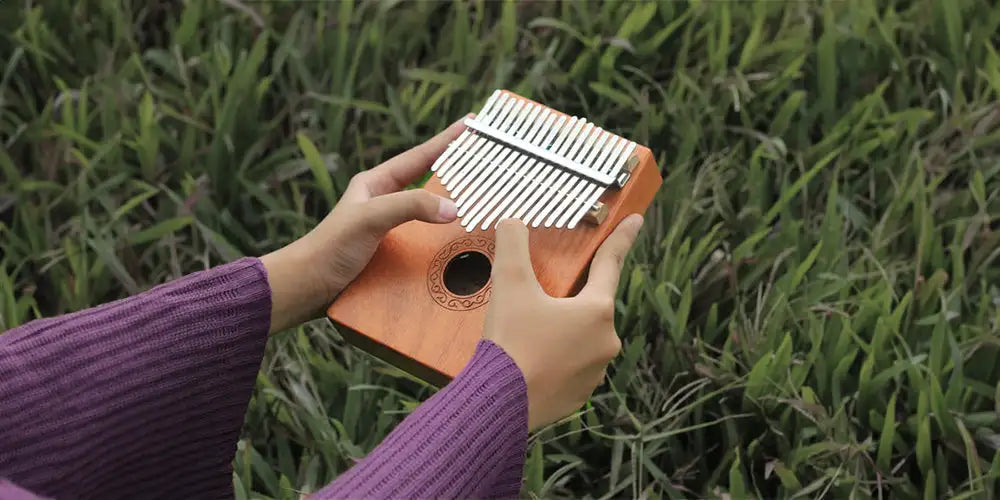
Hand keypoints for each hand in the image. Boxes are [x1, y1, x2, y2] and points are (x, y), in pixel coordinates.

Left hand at [261, 118, 467, 332]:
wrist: (307, 289)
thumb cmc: (329, 248)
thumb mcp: (369, 219)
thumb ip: (409, 206)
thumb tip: (453, 208)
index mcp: (376, 184)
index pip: (419, 157)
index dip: (445, 140)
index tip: (471, 123)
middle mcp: (384, 203)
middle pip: (428, 182)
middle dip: (455, 172)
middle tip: (486, 162)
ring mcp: (389, 230)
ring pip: (429, 215)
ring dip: (452, 212)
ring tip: (482, 205)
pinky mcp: (392, 255)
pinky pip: (425, 244)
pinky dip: (443, 244)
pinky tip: (460, 250)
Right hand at [483, 215, 642, 429]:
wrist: (500, 404)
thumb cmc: (511, 343)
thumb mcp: (509, 284)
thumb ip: (513, 244)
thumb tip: (512, 221)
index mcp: (596, 310)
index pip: (610, 264)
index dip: (622, 238)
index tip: (636, 220)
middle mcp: (606, 341)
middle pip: (588, 305)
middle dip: (566, 299)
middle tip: (535, 301)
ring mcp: (596, 372)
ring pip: (579, 338)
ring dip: (559, 332)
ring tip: (526, 335)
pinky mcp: (579, 395)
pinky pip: (570, 366)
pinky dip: (554, 359)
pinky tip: (529, 359)